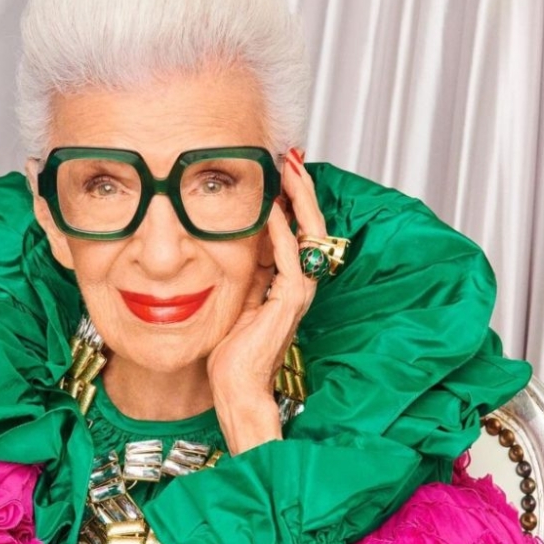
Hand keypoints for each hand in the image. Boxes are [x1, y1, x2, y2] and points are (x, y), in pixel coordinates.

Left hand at [207, 148, 327, 453]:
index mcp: (287, 282)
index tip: (277, 169)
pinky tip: (272, 206)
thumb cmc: (232, 351)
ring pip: (308, 233)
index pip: (296, 229)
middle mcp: (299, 284)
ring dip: (298, 199)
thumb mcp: (238, 297)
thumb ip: (245, 269)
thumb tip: (236, 236)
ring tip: (288, 168)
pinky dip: (280, 228)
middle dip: (301, 189)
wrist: (235, 386)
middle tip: (290, 157)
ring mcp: (298, 292)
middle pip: (311, 225)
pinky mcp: (290, 301)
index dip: (290, 198)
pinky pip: (289, 255)